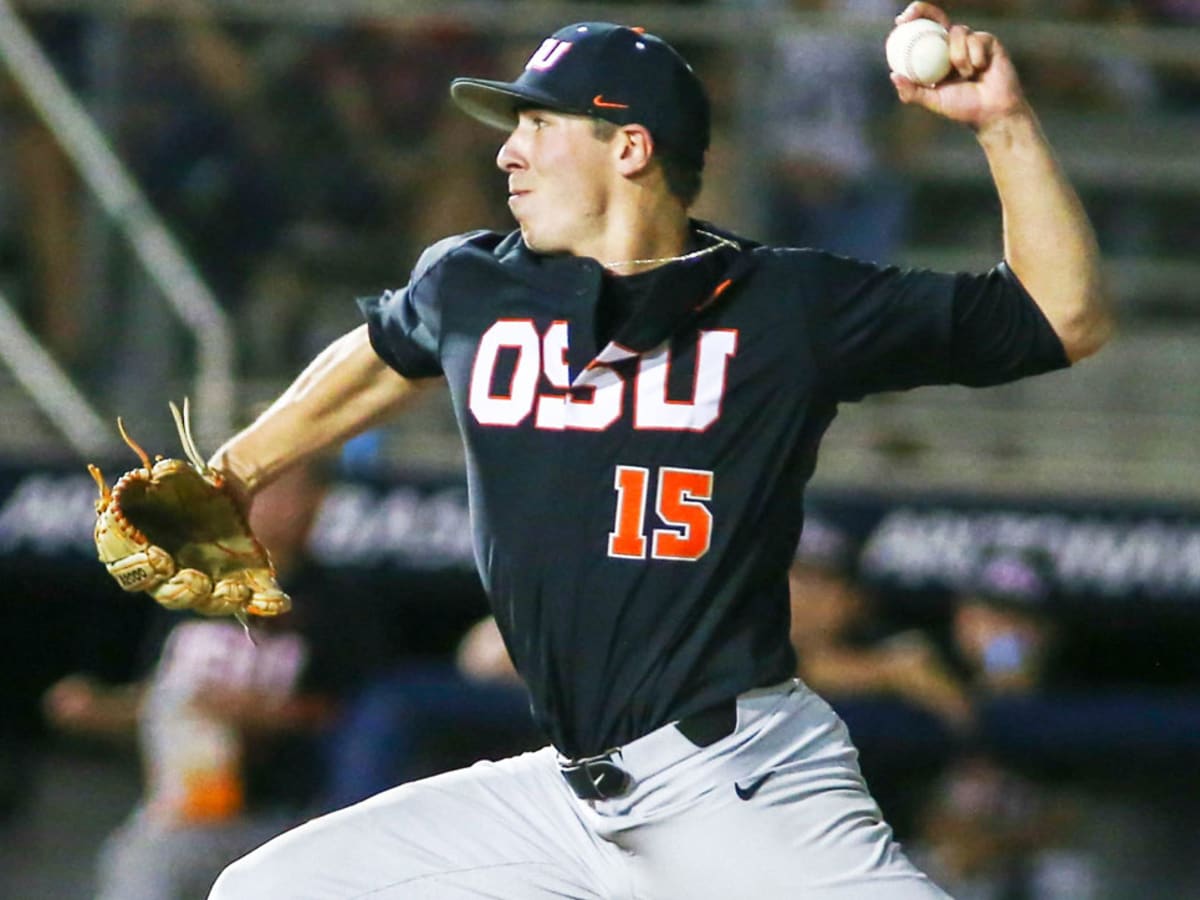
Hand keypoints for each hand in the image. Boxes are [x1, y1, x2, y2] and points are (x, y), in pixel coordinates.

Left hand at [890, 2, 1028, 131]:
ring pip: (958, 32)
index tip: (900, 22)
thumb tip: (893, 75)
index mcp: (938, 57)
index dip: (912, 22)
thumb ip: (913, 91)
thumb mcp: (933, 100)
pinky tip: (981, 69)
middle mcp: (953, 45)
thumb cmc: (963, 108)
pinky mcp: (988, 40)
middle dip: (922, 10)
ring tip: (967, 75)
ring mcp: (971, 40)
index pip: (923, 34)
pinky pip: (976, 39)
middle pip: (937, 18)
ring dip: (958, 56)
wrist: (993, 111)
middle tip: (910, 14)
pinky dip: (975, 57)